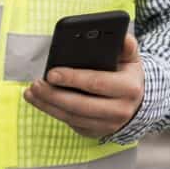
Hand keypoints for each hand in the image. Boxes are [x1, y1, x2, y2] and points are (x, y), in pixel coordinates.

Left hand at [23, 34, 143, 137]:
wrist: (138, 102)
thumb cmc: (127, 74)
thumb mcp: (131, 58)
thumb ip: (126, 45)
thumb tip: (121, 36)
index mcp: (128, 88)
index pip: (96, 83)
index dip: (72, 78)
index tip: (51, 73)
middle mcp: (120, 110)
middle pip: (80, 105)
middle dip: (53, 95)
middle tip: (35, 84)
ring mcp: (108, 125)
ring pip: (72, 117)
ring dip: (48, 106)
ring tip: (31, 93)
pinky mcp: (96, 133)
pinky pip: (72, 124)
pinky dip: (54, 113)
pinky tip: (42, 102)